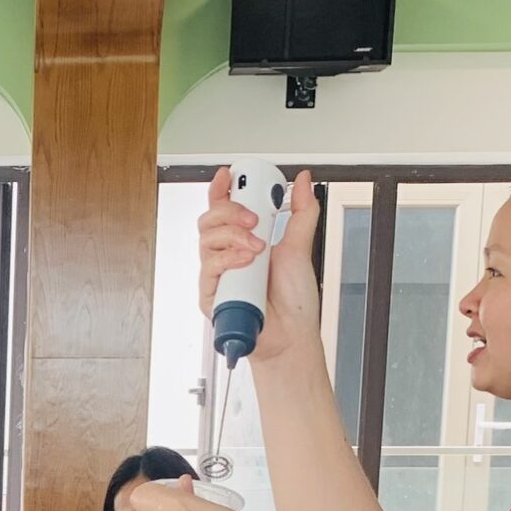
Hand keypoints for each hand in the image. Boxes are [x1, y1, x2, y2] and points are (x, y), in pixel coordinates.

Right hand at [196, 166, 323, 365]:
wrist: (291, 335)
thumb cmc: (292, 302)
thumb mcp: (301, 247)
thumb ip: (302, 212)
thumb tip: (303, 182)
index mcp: (244, 241)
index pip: (224, 210)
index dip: (221, 189)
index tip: (229, 175)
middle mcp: (227, 256)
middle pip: (209, 220)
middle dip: (230, 211)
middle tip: (254, 218)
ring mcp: (218, 275)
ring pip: (207, 240)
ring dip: (234, 236)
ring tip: (258, 247)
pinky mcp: (211, 295)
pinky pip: (210, 268)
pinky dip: (229, 259)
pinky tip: (246, 262)